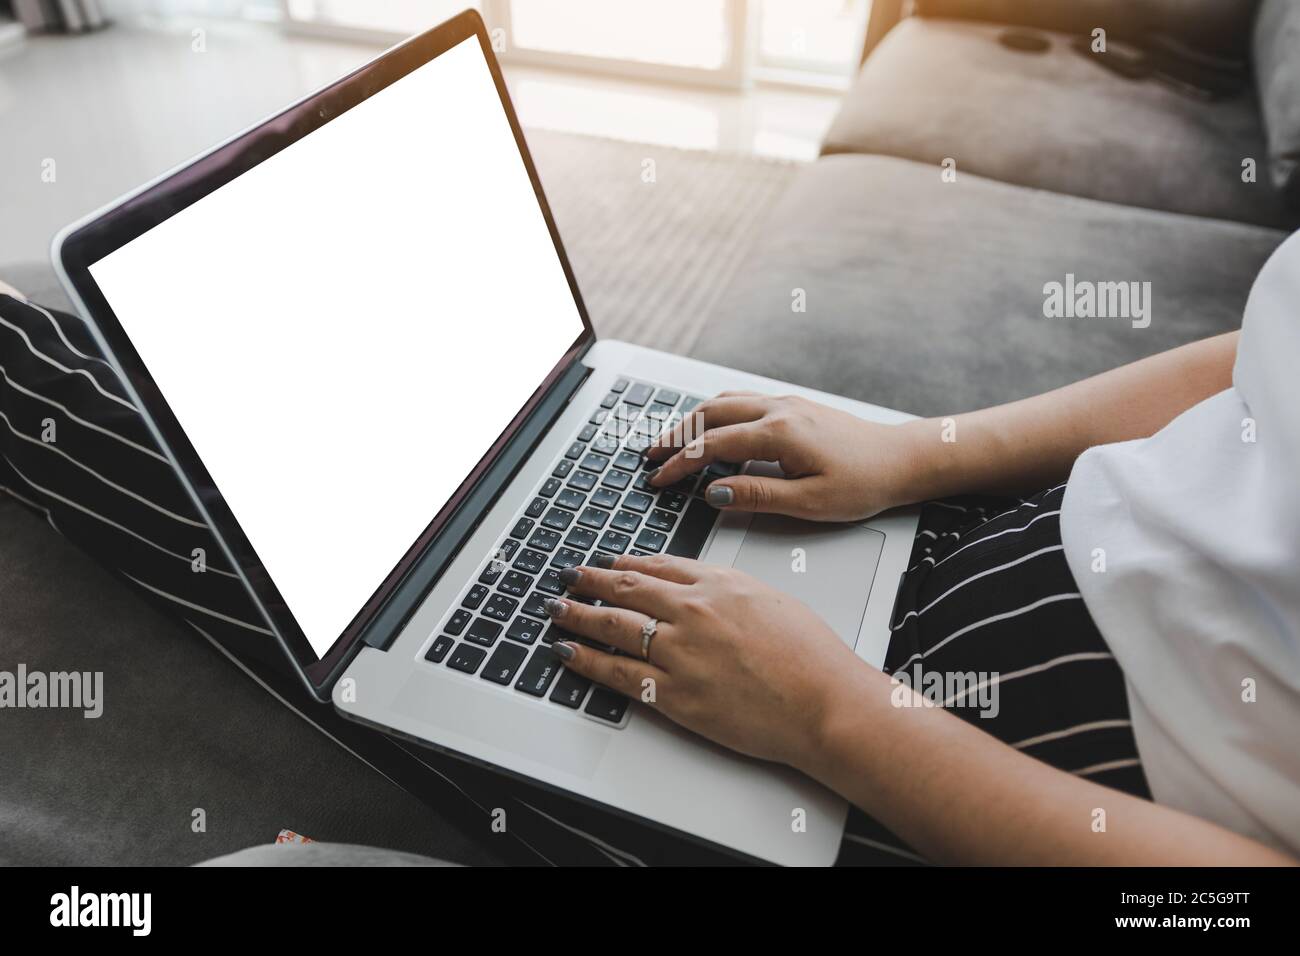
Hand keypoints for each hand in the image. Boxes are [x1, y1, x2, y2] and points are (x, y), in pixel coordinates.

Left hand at [543, 553, 865, 768]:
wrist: (824, 702)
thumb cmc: (811, 658)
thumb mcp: (771, 600)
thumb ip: (730, 592)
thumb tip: (704, 591)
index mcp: (719, 583)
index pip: (657, 565)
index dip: (624, 563)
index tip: (607, 562)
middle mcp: (693, 610)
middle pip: (625, 588)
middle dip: (589, 580)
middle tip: (568, 577)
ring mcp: (680, 651)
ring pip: (613, 625)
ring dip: (577, 614)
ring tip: (556, 609)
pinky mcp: (675, 693)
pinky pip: (618, 673)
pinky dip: (586, 661)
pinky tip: (568, 653)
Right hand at [646, 391, 918, 521]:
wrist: (901, 460)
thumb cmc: (864, 482)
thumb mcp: (809, 502)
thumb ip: (756, 495)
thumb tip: (713, 492)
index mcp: (778, 433)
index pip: (711, 446)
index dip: (678, 463)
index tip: (657, 479)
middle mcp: (778, 409)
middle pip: (709, 415)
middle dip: (675, 436)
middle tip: (650, 457)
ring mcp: (785, 403)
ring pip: (723, 402)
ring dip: (692, 420)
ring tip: (671, 442)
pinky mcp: (793, 406)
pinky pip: (741, 401)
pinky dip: (715, 413)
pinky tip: (710, 427)